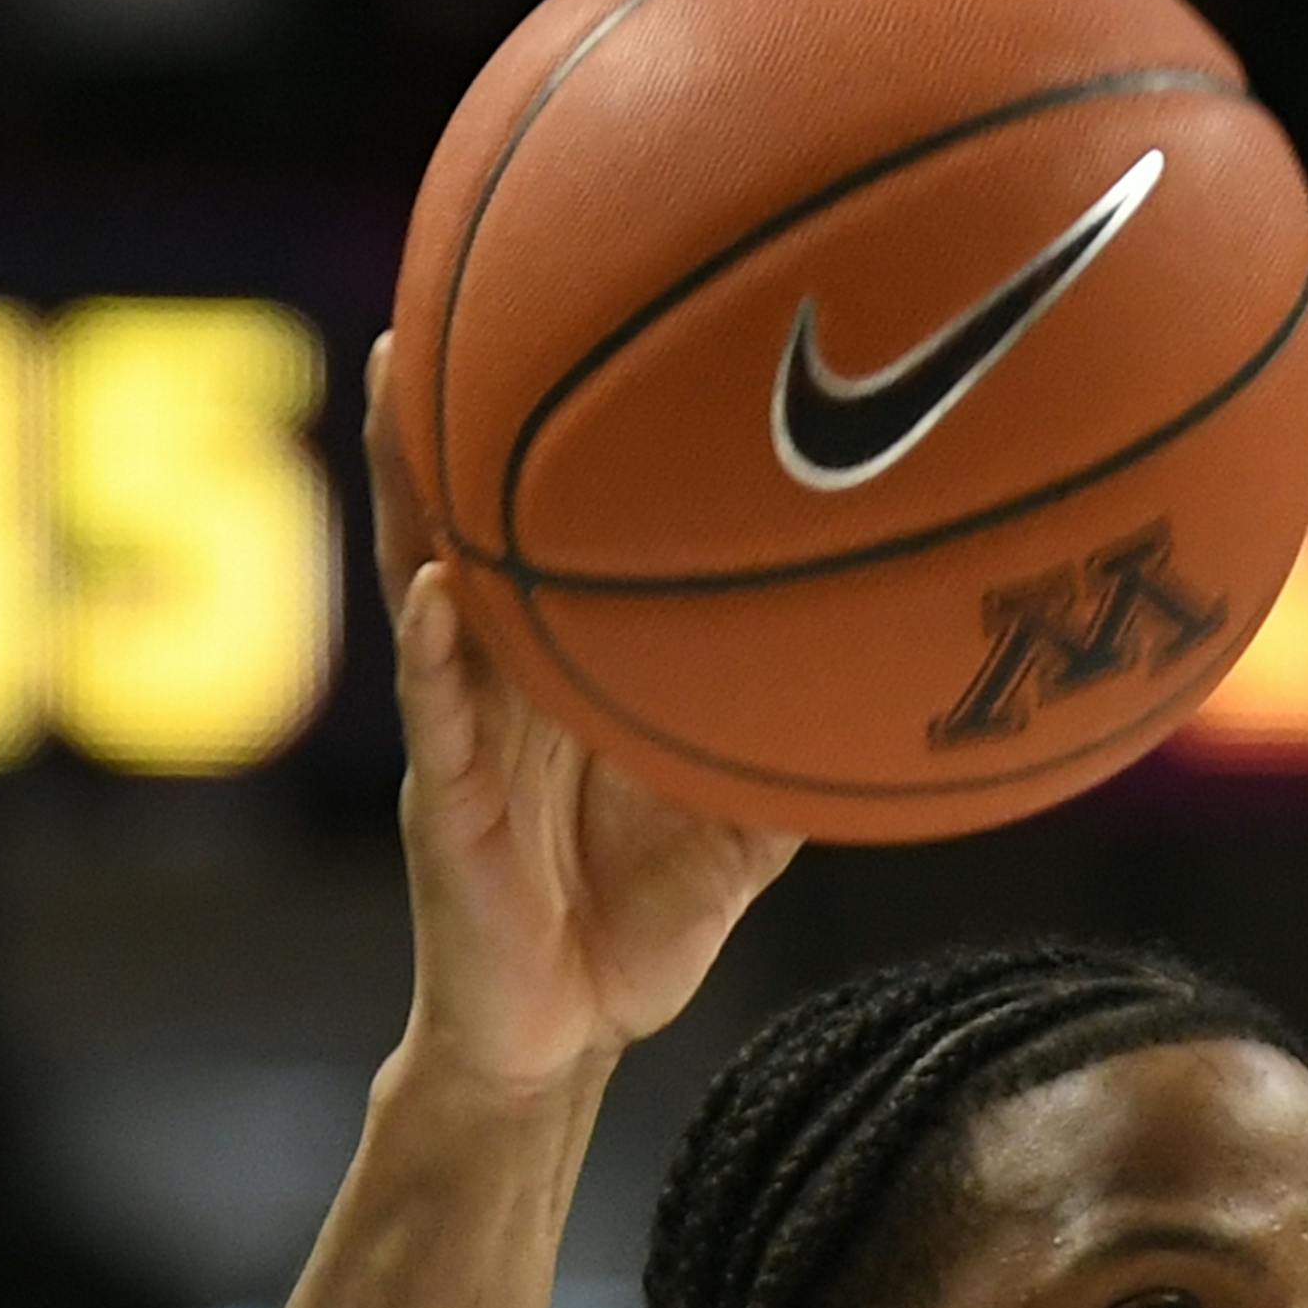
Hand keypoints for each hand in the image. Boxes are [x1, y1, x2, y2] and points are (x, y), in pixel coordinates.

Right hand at [367, 334, 800, 1094]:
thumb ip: (792, 753)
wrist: (570, 1036)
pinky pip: (439, 713)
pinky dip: (433, 650)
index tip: (571, 298)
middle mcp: (503, 674)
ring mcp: (464, 729)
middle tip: (458, 271)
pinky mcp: (446, 802)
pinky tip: (437, 592)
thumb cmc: (639, 923)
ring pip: (425, 579)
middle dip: (456, 401)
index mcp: (563, 665)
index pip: (549, 522)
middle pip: (469, 510)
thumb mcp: (740, 829)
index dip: (547, 421)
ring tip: (405, 376)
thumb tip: (901, 700)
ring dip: (408, 481)